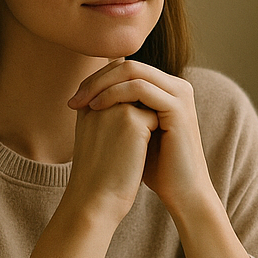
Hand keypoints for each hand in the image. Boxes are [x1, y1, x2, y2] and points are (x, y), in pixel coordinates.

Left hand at [68, 59, 215, 218]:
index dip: (98, 80)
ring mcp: (180, 94)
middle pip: (129, 65)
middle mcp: (177, 86)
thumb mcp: (134, 133)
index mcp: (167, 89)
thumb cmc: (155, 167)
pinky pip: (140, 88)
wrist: (182, 192)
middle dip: (97, 80)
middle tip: (74, 99)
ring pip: (133, 71)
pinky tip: (97, 108)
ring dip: (102, 85)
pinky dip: (114, 94)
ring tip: (82, 103)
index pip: (127, 69)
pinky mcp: (178, 107)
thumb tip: (90, 97)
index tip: (75, 99)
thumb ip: (120, 111)